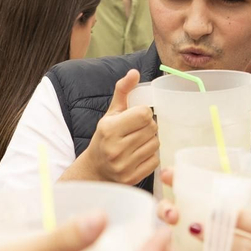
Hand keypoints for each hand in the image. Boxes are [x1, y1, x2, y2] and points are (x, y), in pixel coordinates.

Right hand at [71, 70, 157, 184]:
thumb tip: (134, 72)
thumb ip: (122, 91)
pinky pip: (155, 160)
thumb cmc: (105, 137)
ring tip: (138, 142)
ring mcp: (123, 165)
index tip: (136, 118)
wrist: (95, 169)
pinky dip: (151, 156)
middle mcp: (115, 148)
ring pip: (155, 144)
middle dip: (148, 127)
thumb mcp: (110, 113)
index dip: (143, 114)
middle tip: (137, 130)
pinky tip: (139, 154)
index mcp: (109, 129)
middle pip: (152, 128)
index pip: (144, 114)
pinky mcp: (132, 178)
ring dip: (150, 140)